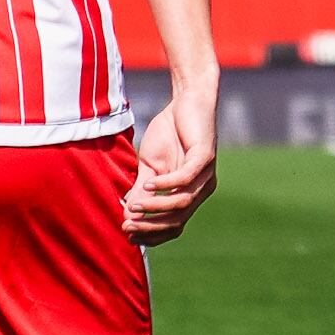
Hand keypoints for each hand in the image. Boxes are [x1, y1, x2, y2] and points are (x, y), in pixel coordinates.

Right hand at [122, 79, 217, 243]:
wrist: (187, 100)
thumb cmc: (169, 133)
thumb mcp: (150, 166)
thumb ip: (141, 189)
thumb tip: (127, 212)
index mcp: (190, 194)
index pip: (174, 226)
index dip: (152, 234)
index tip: (128, 233)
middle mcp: (202, 189)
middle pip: (178, 220)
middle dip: (151, 226)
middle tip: (128, 225)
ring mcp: (207, 174)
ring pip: (182, 202)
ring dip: (155, 207)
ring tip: (133, 206)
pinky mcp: (206, 157)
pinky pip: (185, 178)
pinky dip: (165, 184)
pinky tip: (148, 183)